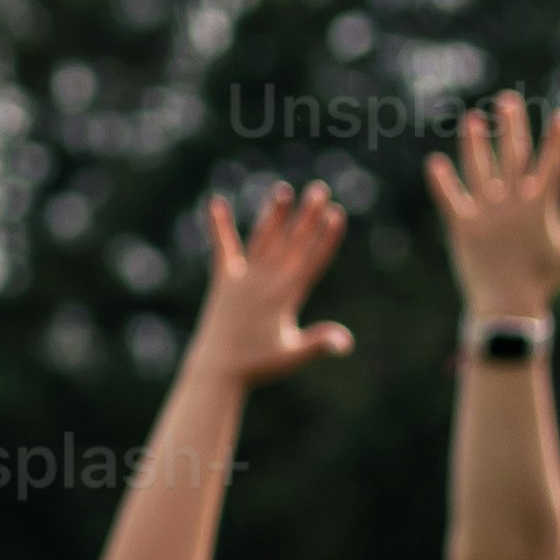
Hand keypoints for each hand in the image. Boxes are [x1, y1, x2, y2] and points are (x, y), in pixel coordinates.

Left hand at [184, 178, 358, 391]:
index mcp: (286, 296)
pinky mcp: (223, 281)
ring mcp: (243, 279)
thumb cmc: (258, 365)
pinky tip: (214, 202)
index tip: (336, 213)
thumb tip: (345, 342)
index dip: (325, 237)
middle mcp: (265, 282)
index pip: (311, 260)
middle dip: (306, 216)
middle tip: (319, 189)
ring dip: (274, 214)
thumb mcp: (292, 355)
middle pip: (291, 243)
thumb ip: (319, 344)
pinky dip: (218, 226)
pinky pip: (222, 248)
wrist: (217, 369)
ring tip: (283, 190)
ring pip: (263, 239)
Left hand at [422, 93, 559, 325]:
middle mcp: (513, 203)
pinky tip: (434, 163)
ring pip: (479, 169)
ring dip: (474, 143)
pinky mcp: (462, 226)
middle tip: (507, 99)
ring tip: (472, 119)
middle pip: (513, 155)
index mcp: (541, 206)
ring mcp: (486, 213)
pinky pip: (449, 199)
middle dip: (512, 126)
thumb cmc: (544, 279)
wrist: (507, 305)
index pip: (554, 165)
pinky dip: (442, 182)